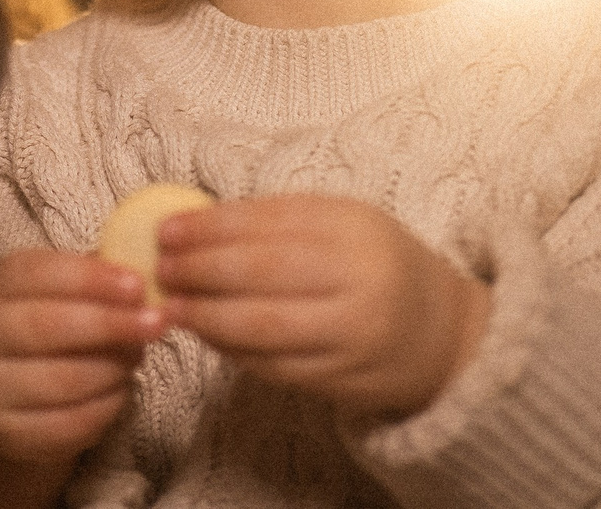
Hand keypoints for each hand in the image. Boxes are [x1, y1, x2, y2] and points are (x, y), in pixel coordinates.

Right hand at [0, 249, 163, 506]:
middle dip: (108, 324)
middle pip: (44, 326)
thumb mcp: (57, 293)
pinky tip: (122, 390)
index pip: (35, 274)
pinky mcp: (6, 433)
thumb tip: (142, 278)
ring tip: (137, 358)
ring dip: (112, 368)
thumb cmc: (45, 328)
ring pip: (59, 380)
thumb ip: (93, 281)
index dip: (89, 279)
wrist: (7, 394)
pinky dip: (105, 406)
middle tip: (155, 324)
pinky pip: (67, 423)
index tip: (138, 286)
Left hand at [155, 196, 489, 418]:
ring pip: (262, 326)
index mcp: (355, 229)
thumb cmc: (377, 264)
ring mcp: (350, 336)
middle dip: (200, 270)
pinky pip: (272, 366)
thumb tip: (196, 225)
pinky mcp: (340, 381)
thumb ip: (280, 221)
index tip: (167, 231)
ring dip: (205, 316)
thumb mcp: (344, 223)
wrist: (440, 333)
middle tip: (160, 267)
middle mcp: (358, 281)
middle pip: (260, 273)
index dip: (209, 228)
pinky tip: (206, 334)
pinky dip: (230, 350)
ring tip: (170, 305)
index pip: (268, 223)